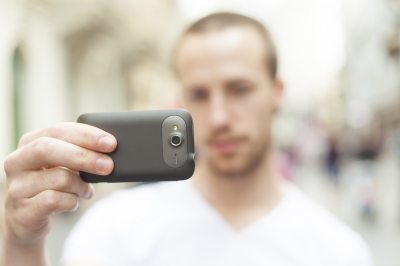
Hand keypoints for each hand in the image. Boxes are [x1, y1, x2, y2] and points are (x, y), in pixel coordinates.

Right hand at [3, 122, 116, 247]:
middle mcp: (17, 161)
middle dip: (83, 156)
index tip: (110, 143)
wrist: (27, 221)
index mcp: (30, 143)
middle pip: (48, 149)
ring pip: (58, 178)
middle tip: (108, 165)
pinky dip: (71, 201)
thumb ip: (79, 153)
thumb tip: (110, 150)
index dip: (86, 135)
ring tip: (86, 190)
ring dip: (81, 185)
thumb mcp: (61, 165)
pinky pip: (54, 201)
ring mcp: (17, 187)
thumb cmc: (51, 186)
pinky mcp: (22, 211)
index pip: (58, 130)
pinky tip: (73, 202)